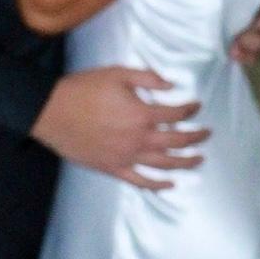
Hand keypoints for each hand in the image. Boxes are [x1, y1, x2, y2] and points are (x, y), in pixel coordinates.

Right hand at [32, 67, 209, 190]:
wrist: (52, 112)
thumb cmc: (83, 89)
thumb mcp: (118, 74)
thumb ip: (148, 78)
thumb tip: (171, 84)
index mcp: (142, 114)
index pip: (176, 113)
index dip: (190, 109)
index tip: (196, 106)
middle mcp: (139, 139)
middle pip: (177, 142)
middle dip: (196, 137)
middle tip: (207, 134)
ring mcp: (127, 157)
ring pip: (165, 164)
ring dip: (185, 162)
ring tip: (199, 159)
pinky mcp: (113, 168)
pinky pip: (141, 181)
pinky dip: (158, 185)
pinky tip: (170, 184)